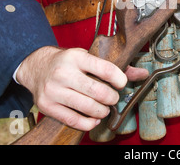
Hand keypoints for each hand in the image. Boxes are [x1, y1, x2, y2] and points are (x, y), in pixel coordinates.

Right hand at [16, 46, 148, 130]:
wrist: (36, 67)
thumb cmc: (68, 62)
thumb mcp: (88, 57)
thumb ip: (115, 67)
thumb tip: (143, 74)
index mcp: (76, 57)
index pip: (105, 69)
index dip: (120, 80)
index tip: (121, 84)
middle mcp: (63, 72)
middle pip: (98, 92)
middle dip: (112, 98)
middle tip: (113, 98)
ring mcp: (54, 90)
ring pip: (88, 108)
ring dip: (102, 111)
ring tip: (104, 108)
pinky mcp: (47, 105)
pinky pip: (74, 120)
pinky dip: (89, 123)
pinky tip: (93, 118)